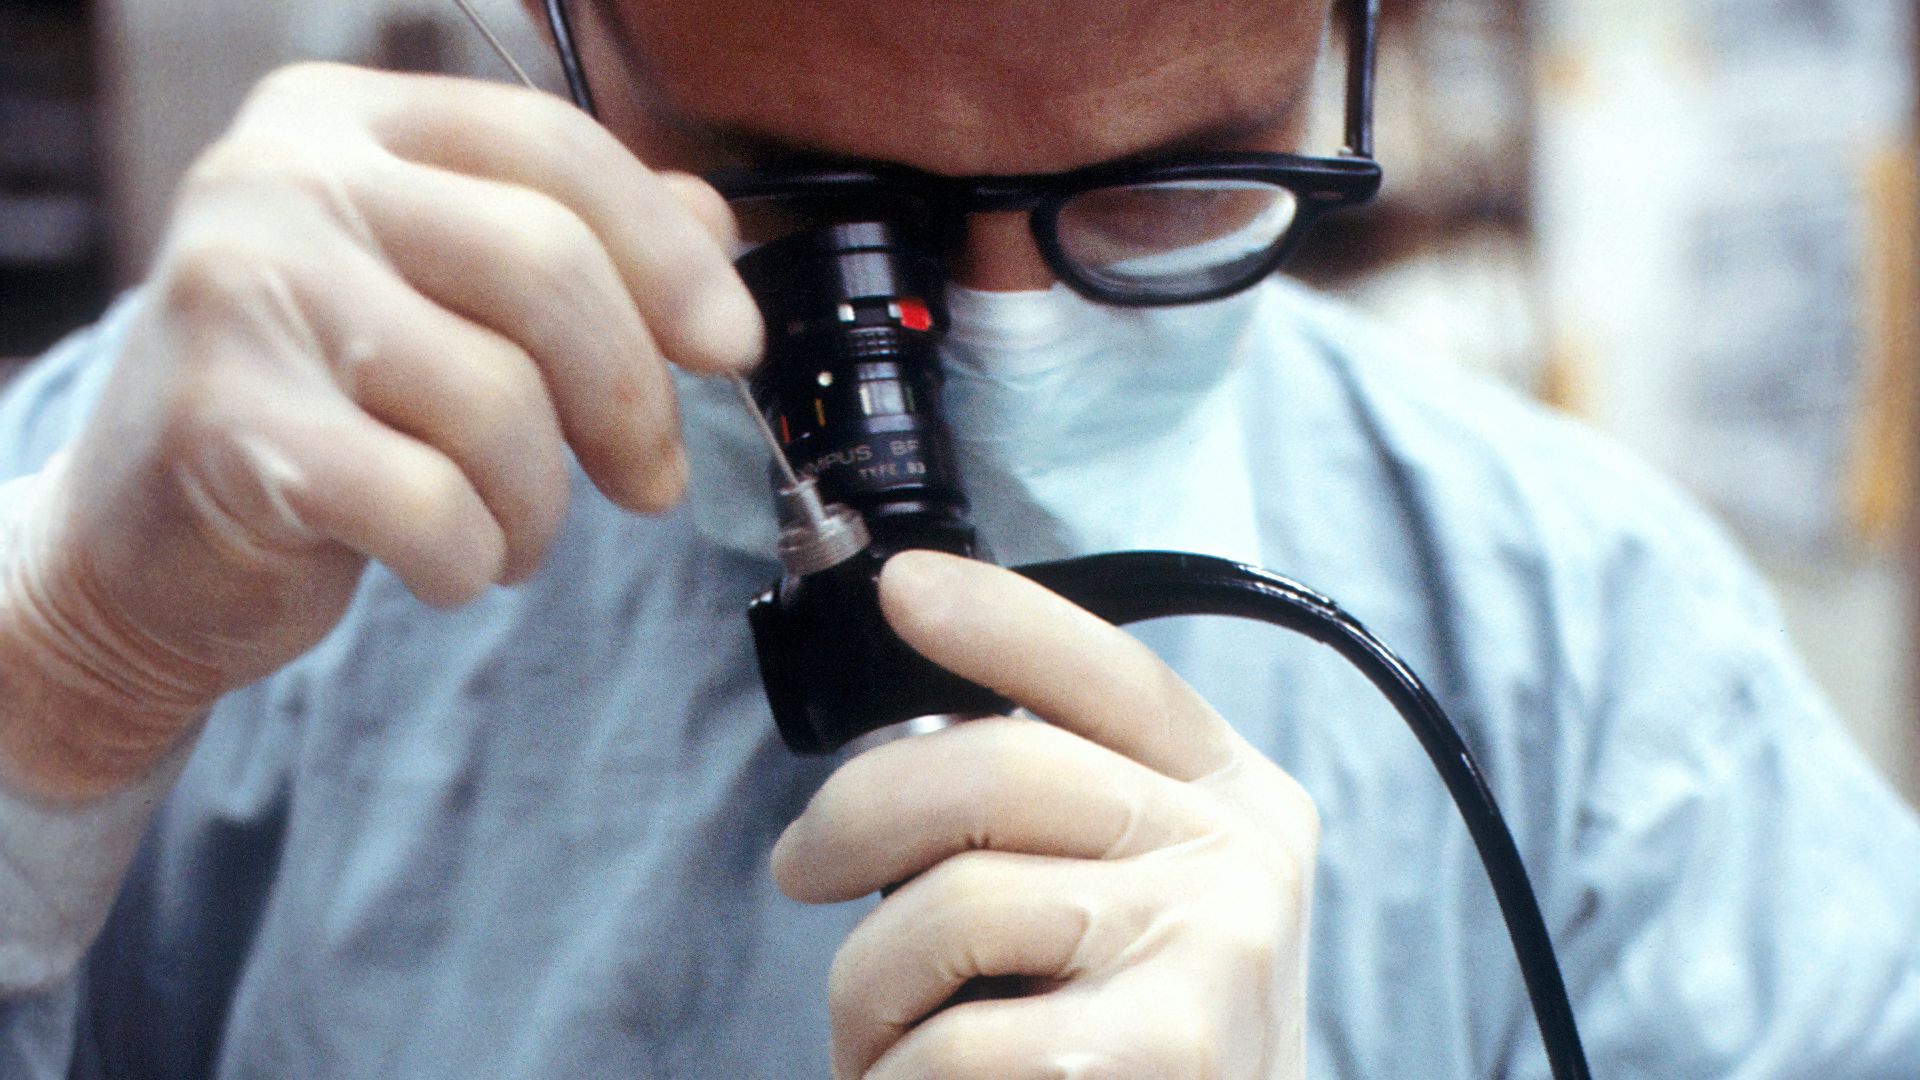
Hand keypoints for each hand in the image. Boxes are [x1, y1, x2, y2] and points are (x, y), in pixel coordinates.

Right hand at [0, 63, 760, 798]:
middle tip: (650, 480)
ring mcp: (238, 295)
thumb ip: (570, 239)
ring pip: (498, 401)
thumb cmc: (318, 406)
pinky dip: (472, 558)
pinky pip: (432, 504)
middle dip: (630, 398)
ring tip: (512, 529)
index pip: (554, 148)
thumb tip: (715, 226)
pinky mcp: (222, 427)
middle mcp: (280, 179)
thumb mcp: (441, 294)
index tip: (731, 345)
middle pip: (544, 266)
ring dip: (540, 503)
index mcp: (345, 120)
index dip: (669, 254)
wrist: (145, 539)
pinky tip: (446, 561)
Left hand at [772, 550, 1319, 1078]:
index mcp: (1237, 798)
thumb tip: (901, 761)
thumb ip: (1070, 817)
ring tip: (870, 1035)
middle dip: (856, 816)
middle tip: (799, 870)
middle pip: (1000, 769)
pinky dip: (895, 1076)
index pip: (1113, 673)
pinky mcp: (1166, 1054)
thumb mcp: (1148, 904)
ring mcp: (1214, 954)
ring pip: (956, 905)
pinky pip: (956, 1041)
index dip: (1000, 619)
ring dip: (866, 985)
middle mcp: (1245, 857)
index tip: (900, 589)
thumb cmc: (1144, 1044)